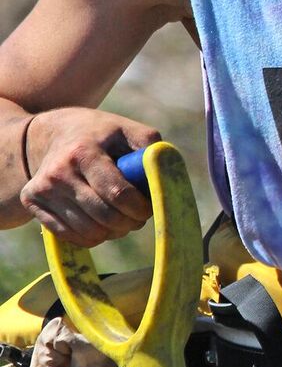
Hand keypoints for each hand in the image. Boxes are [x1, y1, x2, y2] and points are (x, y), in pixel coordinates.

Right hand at [19, 108, 158, 246]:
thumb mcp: (128, 130)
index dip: (140, 208)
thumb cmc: (102, 135)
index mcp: (84, 152)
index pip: (118, 193)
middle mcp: (58, 172)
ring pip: (89, 232)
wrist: (54, 133)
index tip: (149, 208)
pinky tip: (100, 222)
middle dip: (130, 222)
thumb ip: (151, 149)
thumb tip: (164, 177)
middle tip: (138, 216)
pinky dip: (93, 237)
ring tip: (121, 217)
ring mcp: (42, 189)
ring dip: (113, 232)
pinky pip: (70, 237)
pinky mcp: (32, 203)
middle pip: (105, 217)